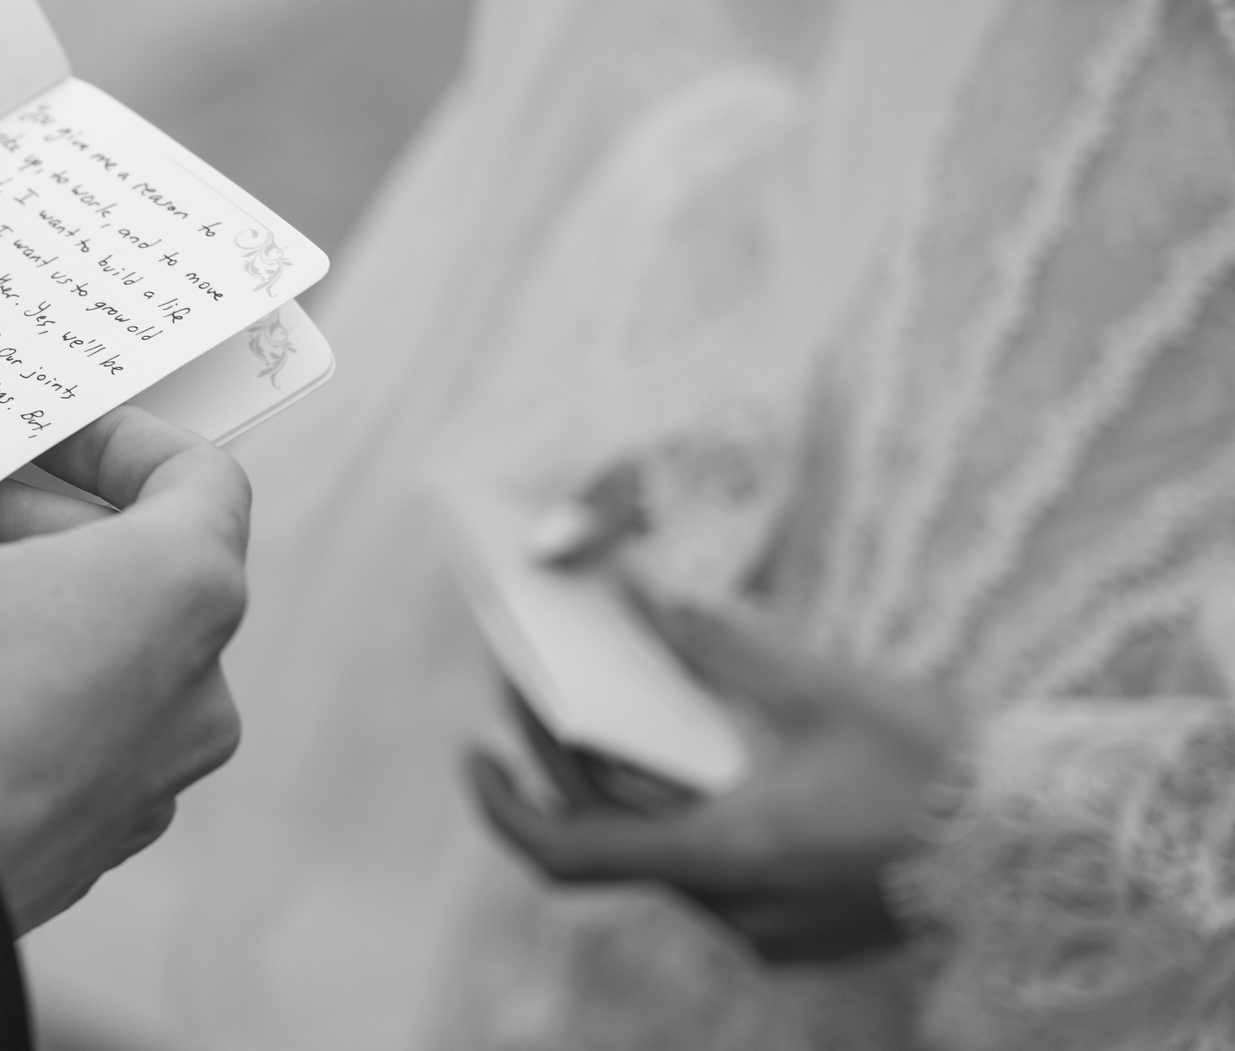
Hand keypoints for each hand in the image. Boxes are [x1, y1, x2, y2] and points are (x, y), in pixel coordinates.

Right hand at [0, 395, 249, 931]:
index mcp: (180, 593)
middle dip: (38, 524)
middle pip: (143, 568)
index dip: (119, 441)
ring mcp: (148, 783)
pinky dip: (11, 699)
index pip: (198, 479)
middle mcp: (194, 693)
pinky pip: (65, 742)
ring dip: (22, 611)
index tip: (41, 434)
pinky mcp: (88, 846)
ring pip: (102, 661)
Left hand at [465, 599, 957, 963]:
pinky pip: (711, 857)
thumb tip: (645, 599)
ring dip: (619, 774)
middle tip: (524, 673)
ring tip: (584, 689)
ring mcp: (769, 925)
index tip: (472, 747)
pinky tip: (671, 732)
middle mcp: (738, 910)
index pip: (572, 853)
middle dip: (560, 753)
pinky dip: (678, 798)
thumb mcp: (822, 687)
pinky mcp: (798, 919)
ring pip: (663, 845)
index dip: (504, 805)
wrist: (1053, 841)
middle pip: (612, 835)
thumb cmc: (941, 764)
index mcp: (730, 858)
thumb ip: (722, 644)